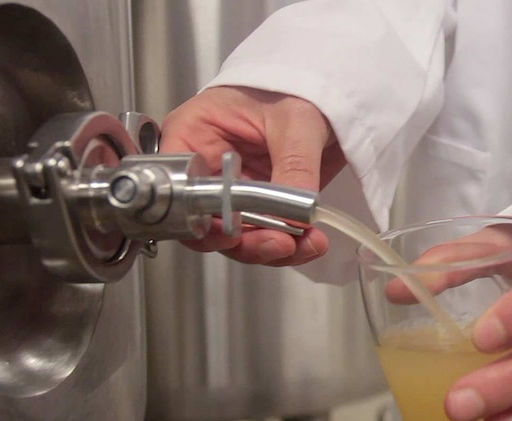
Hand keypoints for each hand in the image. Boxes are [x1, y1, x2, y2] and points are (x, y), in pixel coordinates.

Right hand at [161, 86, 345, 265]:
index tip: (231, 231)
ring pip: (239, 238)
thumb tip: (294, 216)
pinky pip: (267, 235)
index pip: (178, 189)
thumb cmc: (296, 81)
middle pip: (207, 224)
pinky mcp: (263, 203)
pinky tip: (310, 241)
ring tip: (304, 243)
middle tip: (277, 243)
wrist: (332, 87)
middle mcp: (209, 168)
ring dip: (272, 248)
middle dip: (245, 241)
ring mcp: (236, 189)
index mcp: (193, 136)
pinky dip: (290, 245)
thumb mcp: (295, 120)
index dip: (200, 218)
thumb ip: (294, 168)